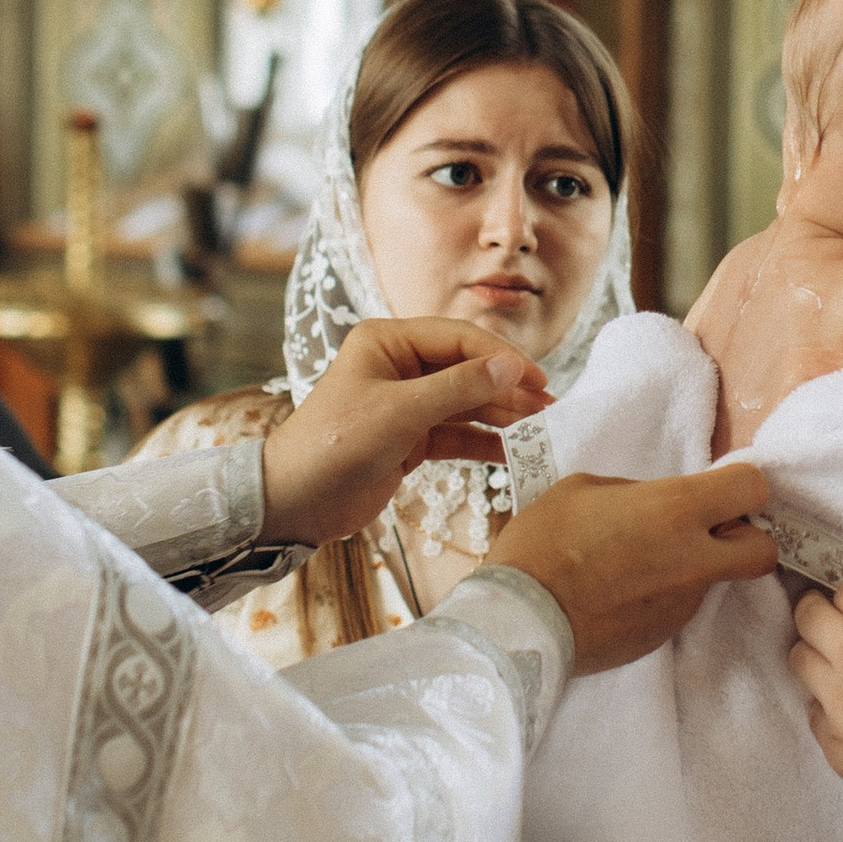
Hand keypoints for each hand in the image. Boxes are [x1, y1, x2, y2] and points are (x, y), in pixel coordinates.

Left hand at [259, 318, 548, 544]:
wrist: (294, 502)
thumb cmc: (334, 445)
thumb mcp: (400, 412)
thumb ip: (458, 388)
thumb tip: (511, 368)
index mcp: (387, 342)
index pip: (458, 339)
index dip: (501, 358)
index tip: (538, 380)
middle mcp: (399, 367)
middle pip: (466, 369)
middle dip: (507, 388)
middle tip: (548, 407)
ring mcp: (405, 404)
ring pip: (465, 403)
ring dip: (501, 415)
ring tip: (540, 427)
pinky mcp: (409, 440)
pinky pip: (455, 435)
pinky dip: (483, 443)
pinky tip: (512, 451)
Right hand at [486, 460, 777, 672]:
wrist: (518, 621)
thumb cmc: (542, 543)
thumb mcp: (584, 488)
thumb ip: (638, 491)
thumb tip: (658, 503)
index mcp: (676, 510)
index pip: (753, 488)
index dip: (742, 485)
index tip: (720, 489)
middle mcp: (694, 560)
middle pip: (764, 552)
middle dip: (747, 538)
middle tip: (707, 531)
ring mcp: (683, 604)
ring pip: (716, 580)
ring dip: (694, 567)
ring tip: (637, 563)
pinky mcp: (664, 636)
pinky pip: (680, 607)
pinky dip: (663, 596)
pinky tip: (622, 592)